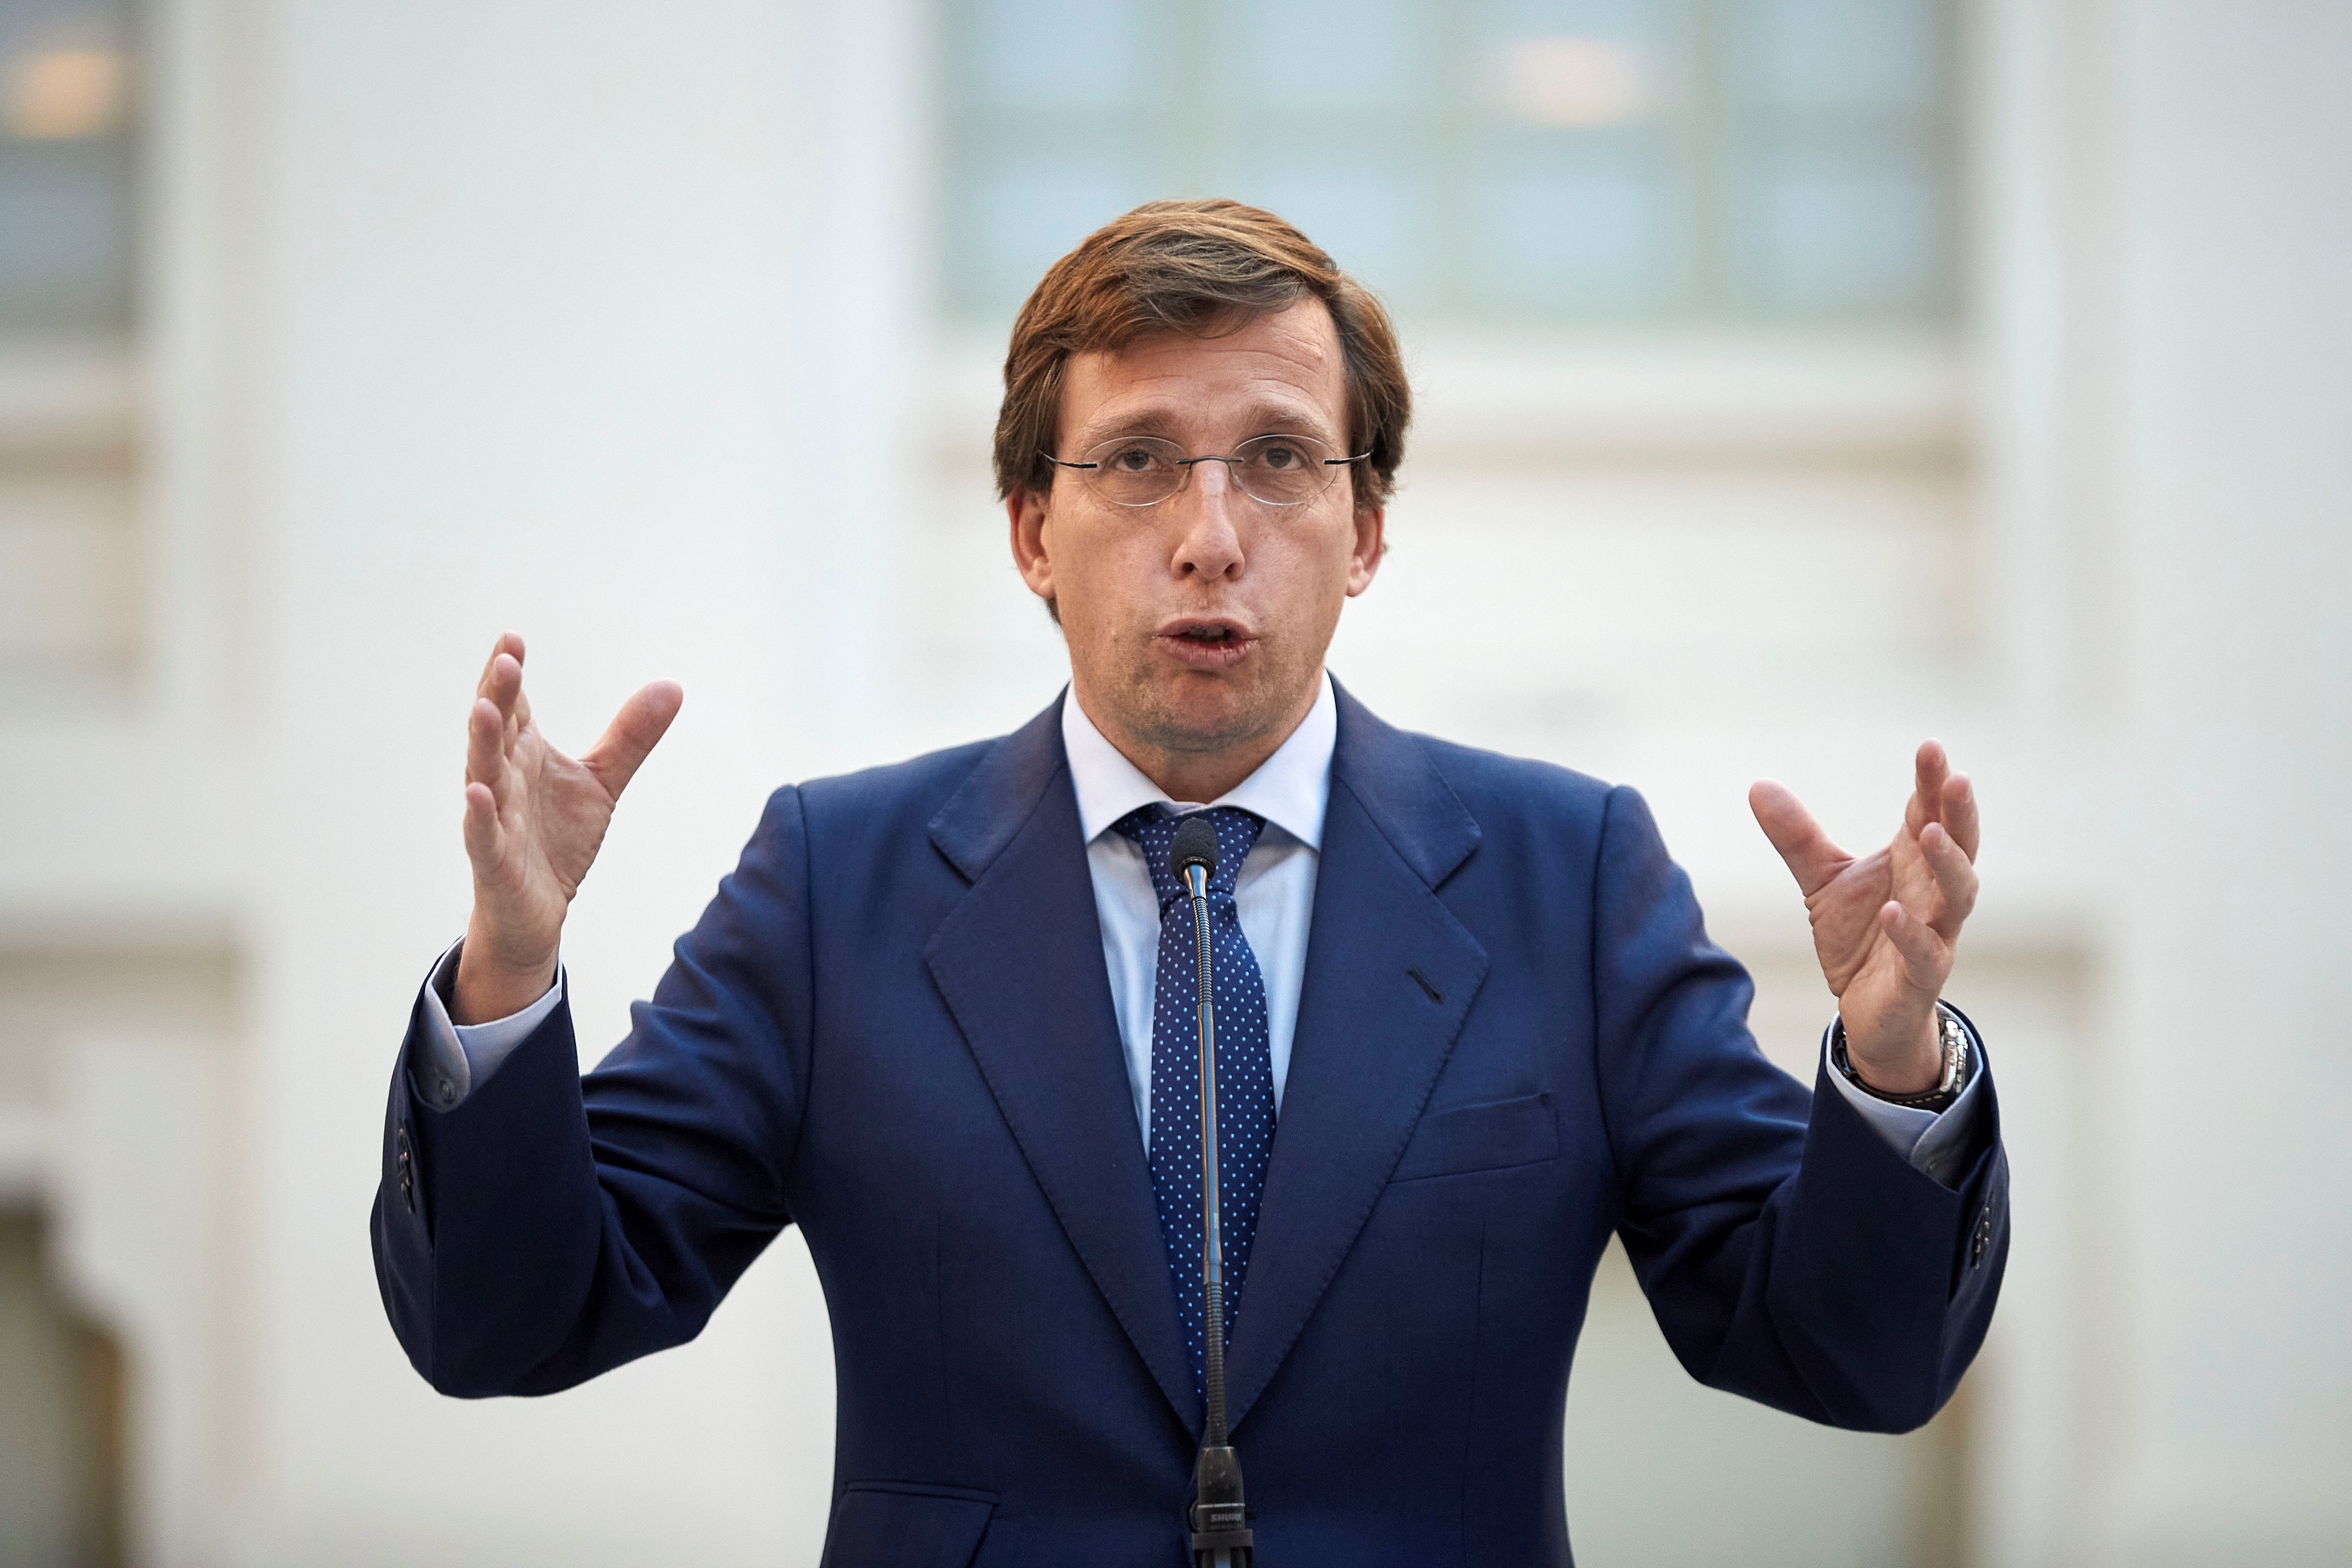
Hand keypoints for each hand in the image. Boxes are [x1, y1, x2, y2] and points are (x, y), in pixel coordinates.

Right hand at [454, 632, 681, 1022]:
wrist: (539, 910)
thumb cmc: (557, 839)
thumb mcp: (602, 782)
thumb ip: (630, 736)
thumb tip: (672, 685)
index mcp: (524, 754)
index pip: (514, 706)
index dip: (509, 674)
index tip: (513, 638)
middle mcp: (504, 778)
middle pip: (498, 730)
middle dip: (498, 695)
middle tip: (505, 660)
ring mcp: (495, 818)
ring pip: (483, 774)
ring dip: (482, 742)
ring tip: (483, 708)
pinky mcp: (494, 859)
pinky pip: (482, 833)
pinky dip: (479, 814)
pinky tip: (478, 792)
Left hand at [1748, 742, 1979, 1094]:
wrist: (1868, 1012)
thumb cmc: (1861, 937)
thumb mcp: (1822, 881)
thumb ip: (1798, 837)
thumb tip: (1758, 785)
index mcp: (1913, 863)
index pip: (1928, 813)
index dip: (1931, 782)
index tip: (1929, 747)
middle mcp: (1932, 893)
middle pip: (1958, 845)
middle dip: (1958, 813)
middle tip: (1955, 778)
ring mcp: (1935, 934)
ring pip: (1958, 896)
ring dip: (1947, 864)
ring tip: (1928, 833)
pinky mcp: (1922, 977)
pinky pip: (1925, 953)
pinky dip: (1911, 933)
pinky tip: (1894, 912)